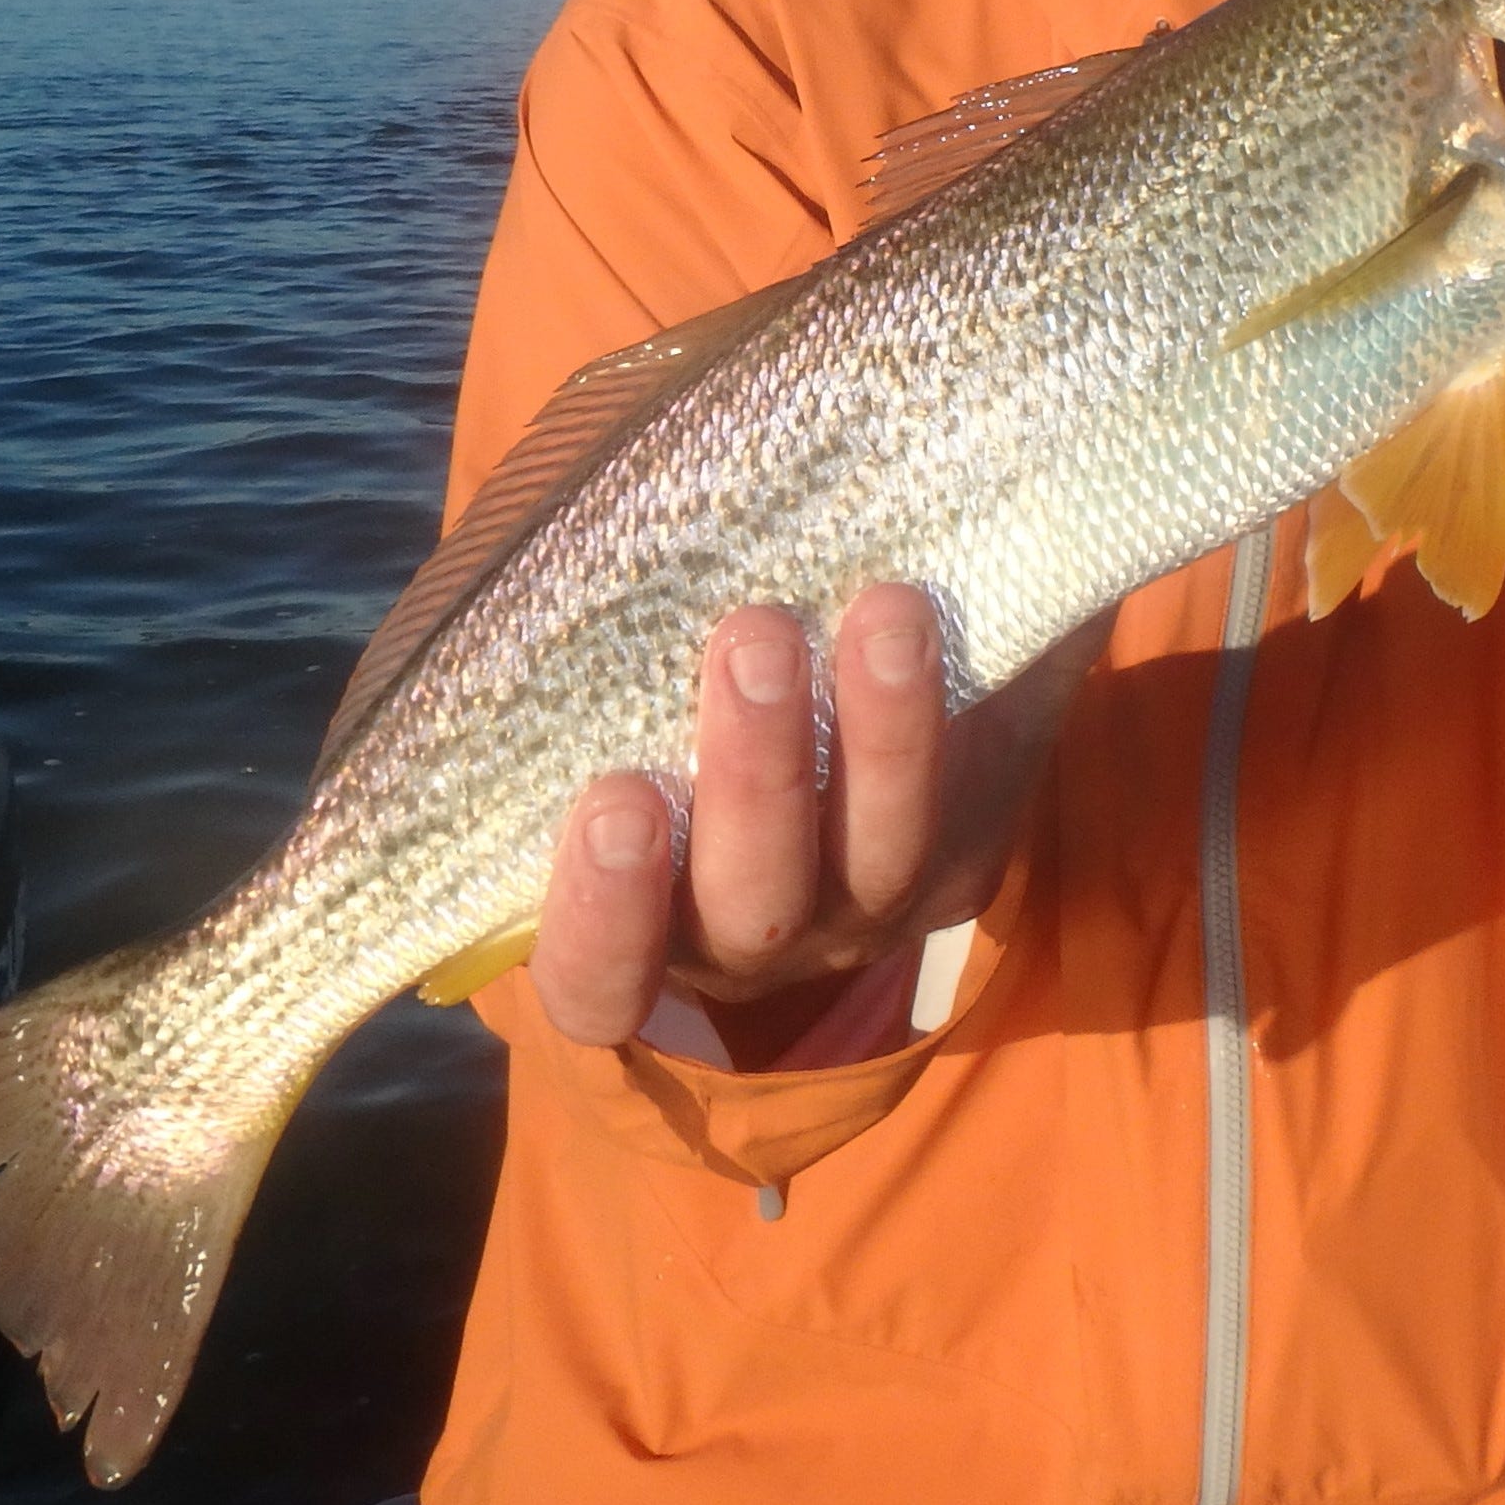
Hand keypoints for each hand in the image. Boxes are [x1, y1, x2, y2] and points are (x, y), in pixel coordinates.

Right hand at [531, 585, 1106, 1057]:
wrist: (810, 726)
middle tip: (753, 635)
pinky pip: (986, 803)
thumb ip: (557, 658)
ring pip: (886, 853)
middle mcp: (753, 937)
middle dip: (758, 774)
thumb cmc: (644, 717)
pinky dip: (995, 717)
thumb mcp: (591, 707)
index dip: (601, 913)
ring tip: (885, 608)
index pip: (596, 977)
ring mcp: (869, 904)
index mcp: (636, 928)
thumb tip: (504, 527)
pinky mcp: (968, 853)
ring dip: (887, 734)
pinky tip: (1000, 619)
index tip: (612, 799)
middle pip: (757, 899)